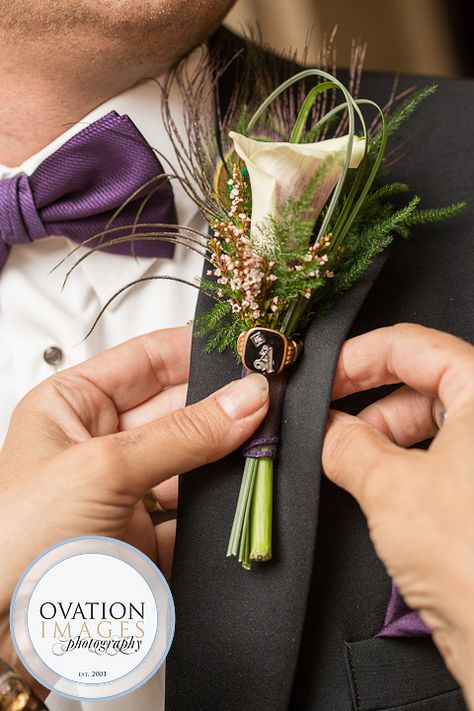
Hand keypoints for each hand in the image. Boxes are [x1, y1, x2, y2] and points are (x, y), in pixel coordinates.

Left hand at [0, 325, 268, 692]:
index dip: (196, 351)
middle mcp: (99, 445)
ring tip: (263, 445)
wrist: (1, 639)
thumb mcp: (100, 470)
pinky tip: (244, 496)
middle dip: (221, 406)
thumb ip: (181, 434)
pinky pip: (197, 513)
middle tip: (266, 400)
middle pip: (177, 409)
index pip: (147, 359)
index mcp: (71, 407)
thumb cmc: (11, 544)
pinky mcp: (145, 538)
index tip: (245, 349)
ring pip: (194, 461)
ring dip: (228, 457)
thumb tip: (243, 401)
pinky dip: (224, 509)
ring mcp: (125, 493)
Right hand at [323, 323, 473, 706]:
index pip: (414, 346)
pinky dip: (402, 462)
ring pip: (430, 423)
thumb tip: (324, 428)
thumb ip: (346, 444)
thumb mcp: (390, 486)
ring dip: (382, 437)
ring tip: (345, 459)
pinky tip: (372, 481)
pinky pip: (439, 458)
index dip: (359, 357)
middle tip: (326, 423)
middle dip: (368, 404)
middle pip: (422, 383)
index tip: (323, 377)